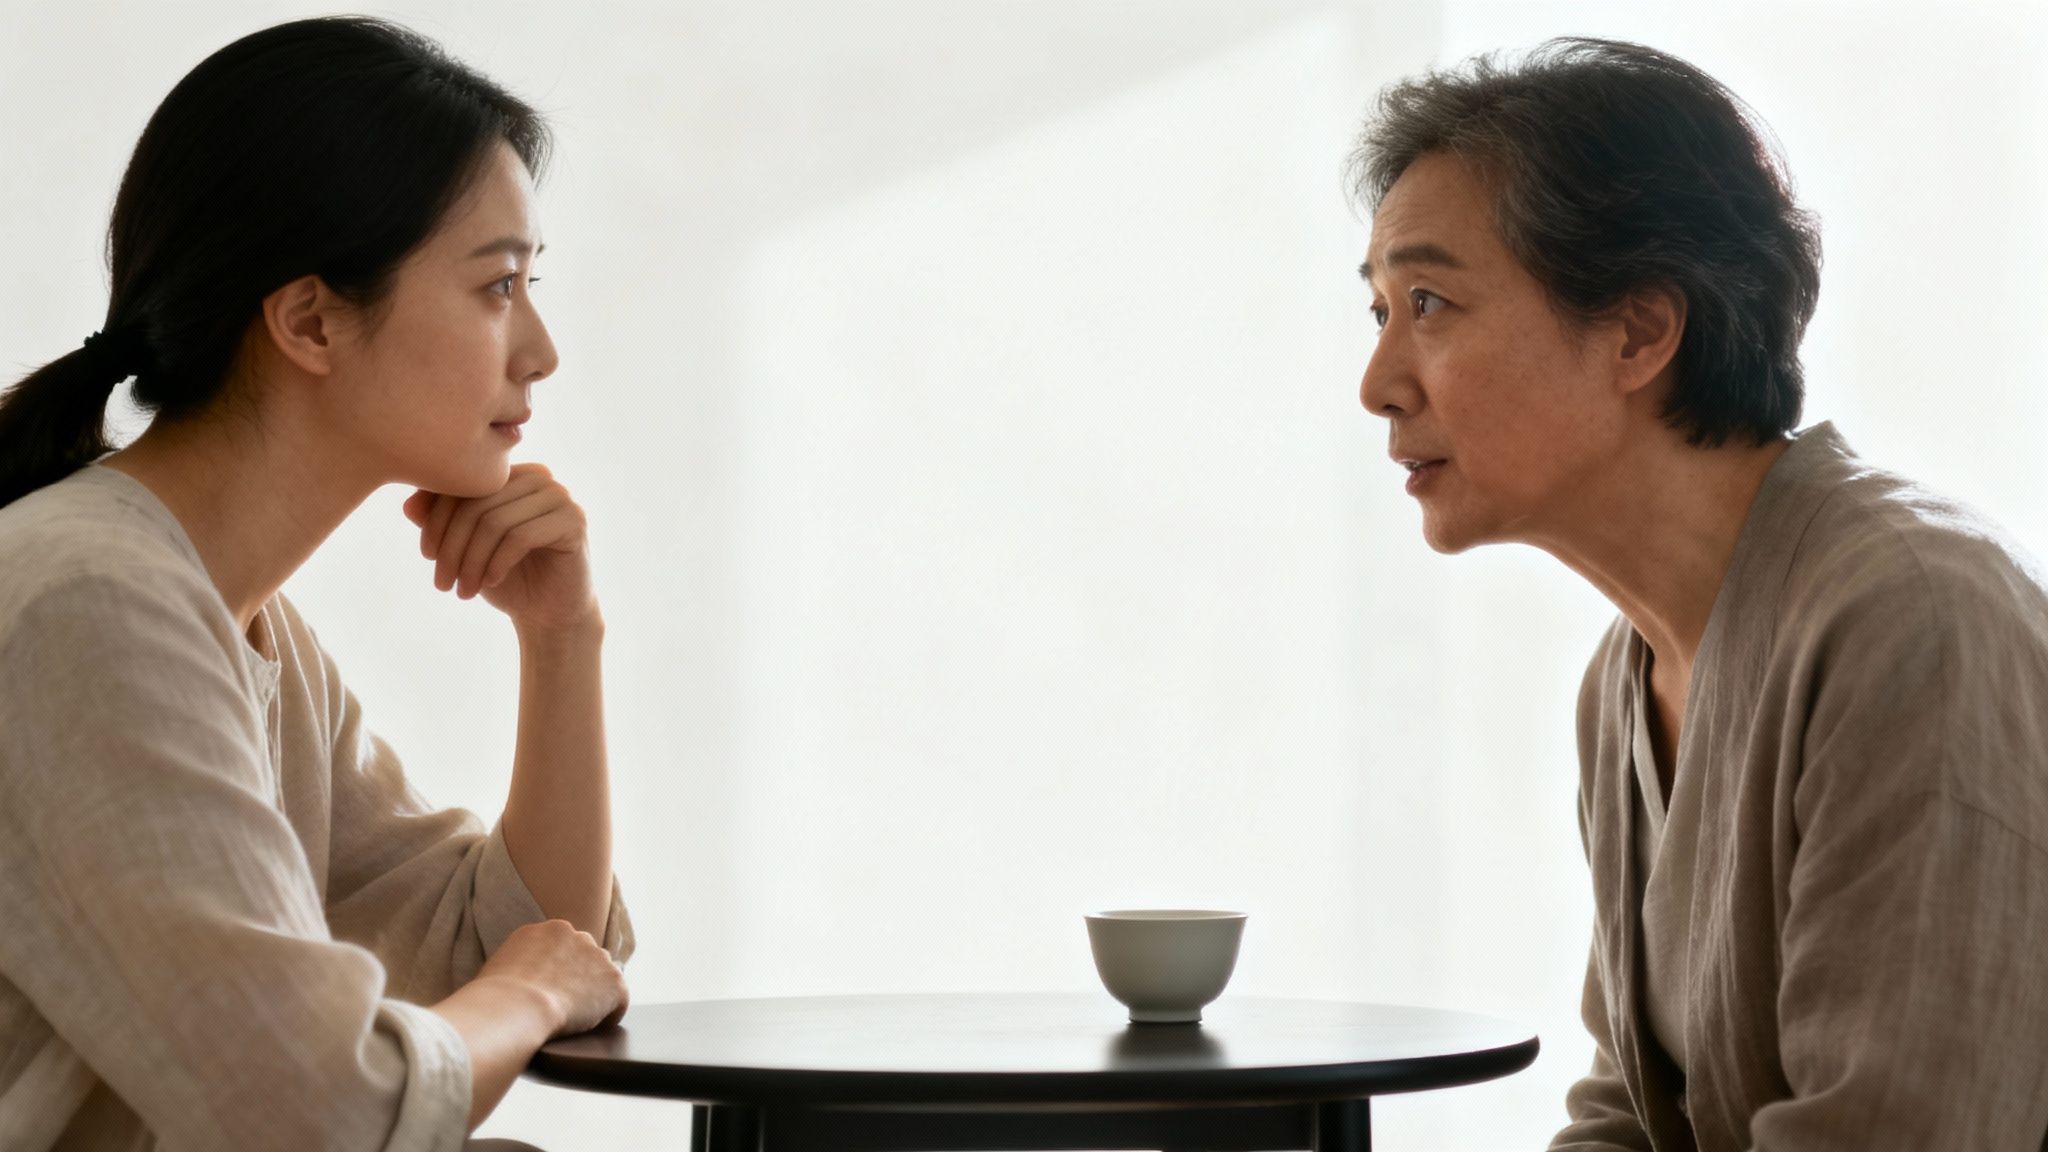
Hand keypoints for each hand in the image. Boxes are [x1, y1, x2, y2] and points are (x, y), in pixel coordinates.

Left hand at [402, 464, 599, 632]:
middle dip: (452, 547)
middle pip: (477, 503)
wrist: (549, 612)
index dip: (436, 520)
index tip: (428, 557)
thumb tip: (409, 503)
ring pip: (496, 521)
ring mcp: (560, 497)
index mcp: (510, 473)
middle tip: (442, 583)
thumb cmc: (506, 576)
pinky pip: (521, 536)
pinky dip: (497, 563)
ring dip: (472, 561)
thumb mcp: (465, 548)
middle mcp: (538, 476)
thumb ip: (439, 522)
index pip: (462, 484)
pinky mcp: (574, 522)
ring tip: (464, 590)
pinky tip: (491, 582)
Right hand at [475, 919, 628, 1036]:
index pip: (563, 948)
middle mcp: (577, 936)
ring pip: (602, 978)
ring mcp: (598, 957)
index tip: (551, 990)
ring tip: (576, 1019)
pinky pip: (618, 1001)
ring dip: (594, 995)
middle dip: (579, 978)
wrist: (516, 1005)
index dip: (559, 971)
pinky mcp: (614, 981)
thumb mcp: (502, 966)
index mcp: (547, 931)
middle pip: (586, 958)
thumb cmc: (495, 996)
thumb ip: (519, 965)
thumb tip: (519, 982)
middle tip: (564, 1005)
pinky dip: (609, 1017)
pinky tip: (592, 1029)